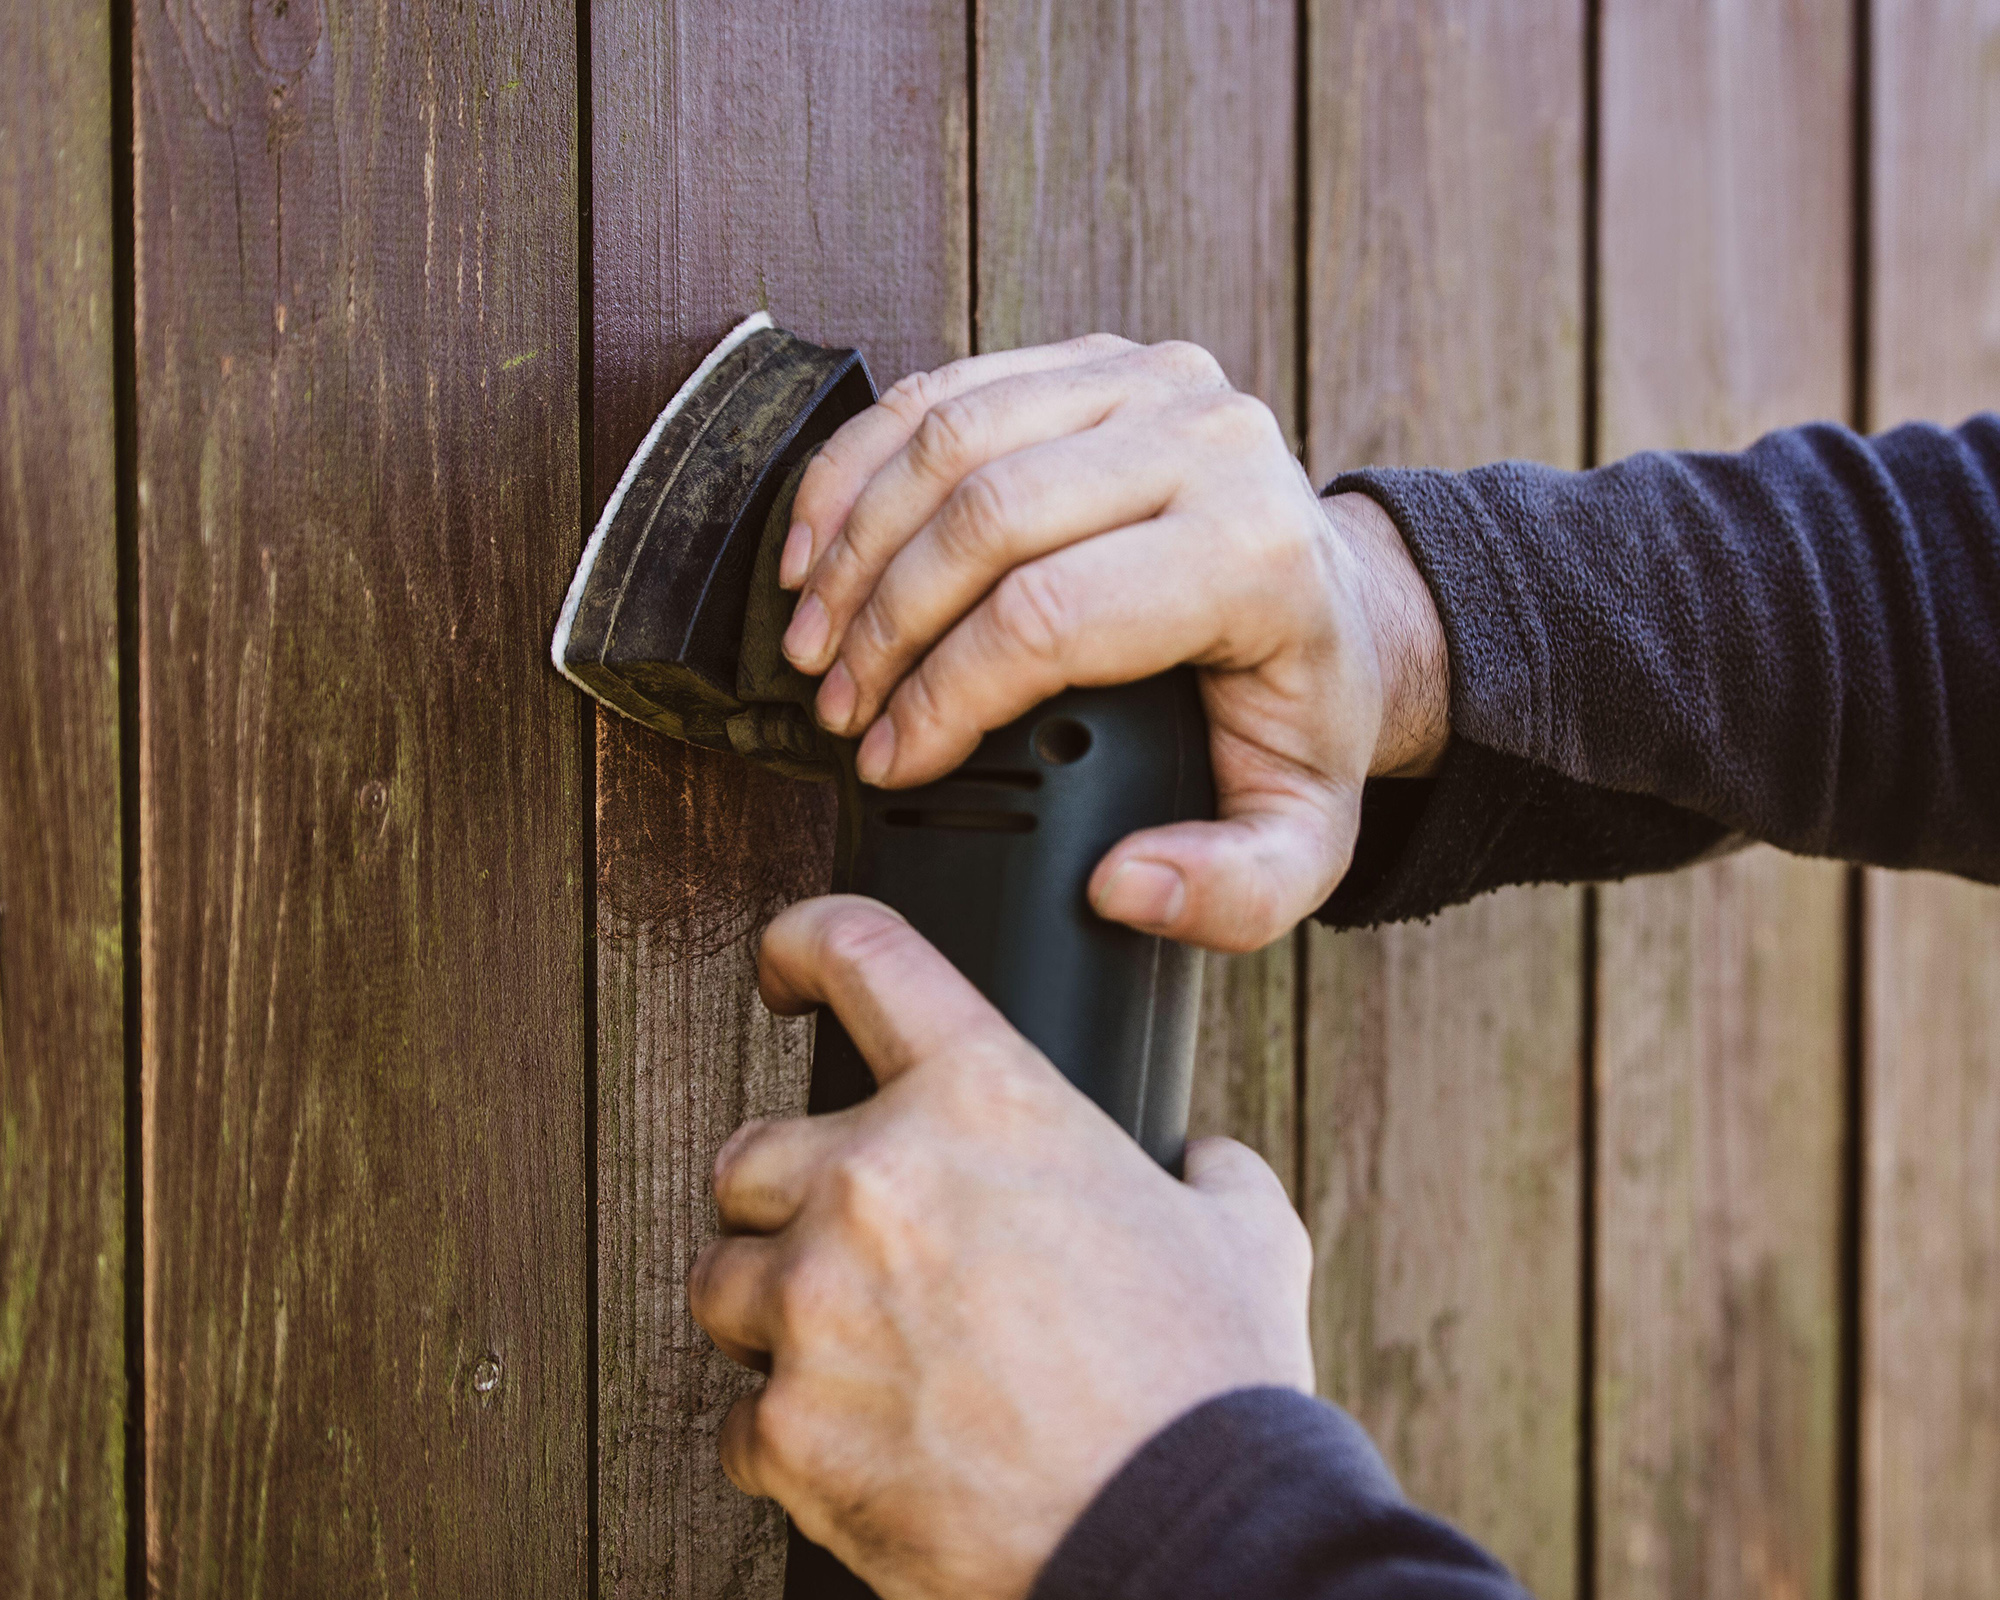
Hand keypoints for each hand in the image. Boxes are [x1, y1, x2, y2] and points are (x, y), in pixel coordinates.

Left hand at [689, 896, 1314, 1599]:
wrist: (1185, 1541)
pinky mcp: (787, 1430)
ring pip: (719, 1278)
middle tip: (854, 1249)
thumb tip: (1200, 1162)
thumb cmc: (1210, 1384)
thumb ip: (1206, 1169)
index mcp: (983, 1097)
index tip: (784, 967)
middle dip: (790, 1198)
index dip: (804, 941)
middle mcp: (876, 1180)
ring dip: (773, 1311)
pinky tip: (865, 1450)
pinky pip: (737, 1420)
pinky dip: (788, 1437)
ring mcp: (816, 1306)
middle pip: (748, 1152)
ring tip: (854, 1357)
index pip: (860, 954)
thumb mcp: (1245, 1234)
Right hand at [777, 335, 1448, 952]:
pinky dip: (857, 467)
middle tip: (837, 707)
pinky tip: (817, 546)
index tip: (890, 760)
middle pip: (987, 518)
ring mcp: (1151, 382)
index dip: (944, 697)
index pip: (1052, 616)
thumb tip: (1124, 887)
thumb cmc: (1297, 722)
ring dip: (855, 545)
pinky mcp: (1096, 359)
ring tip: (813, 639)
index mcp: (1257, 557)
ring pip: (950, 440)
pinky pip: (945, 392)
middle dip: (884, 626)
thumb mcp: (1301, 840)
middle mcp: (1211, 443)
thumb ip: (1234, 894)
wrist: (1337, 606)